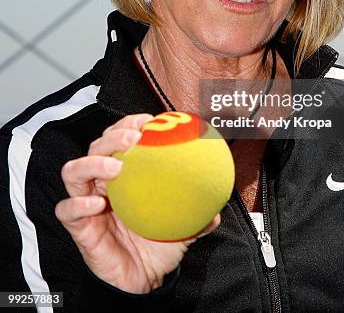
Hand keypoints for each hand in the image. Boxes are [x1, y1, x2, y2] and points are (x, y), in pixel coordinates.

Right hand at [55, 113, 220, 293]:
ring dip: (92, 164)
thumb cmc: (158, 243)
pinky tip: (98, 203)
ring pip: (74, 171)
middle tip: (133, 138)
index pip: (119, 138)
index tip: (149, 121)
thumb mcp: (183, 226)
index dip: (129, 124)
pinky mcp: (77, 226)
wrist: (143, 279)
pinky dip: (78, 203)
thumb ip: (198, 215)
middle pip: (96, 147)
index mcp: (125, 174)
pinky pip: (67, 210)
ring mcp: (86, 201)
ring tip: (115, 167)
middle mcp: (102, 182)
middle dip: (113, 136)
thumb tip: (218, 210)